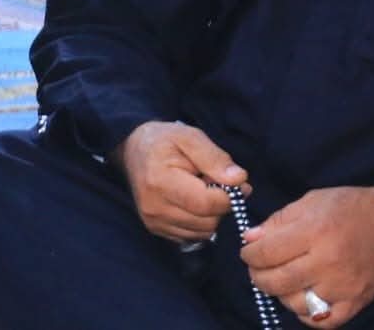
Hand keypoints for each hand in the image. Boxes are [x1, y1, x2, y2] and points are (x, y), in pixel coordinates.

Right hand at [109, 120, 248, 242]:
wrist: (133, 149)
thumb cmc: (164, 140)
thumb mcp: (190, 137)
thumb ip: (215, 158)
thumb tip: (240, 180)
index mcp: (161, 182)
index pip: (207, 203)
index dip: (230, 196)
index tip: (237, 181)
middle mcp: (155, 207)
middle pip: (208, 221)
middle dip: (221, 204)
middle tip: (217, 182)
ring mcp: (154, 222)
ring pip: (203, 232)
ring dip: (212, 214)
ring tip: (203, 190)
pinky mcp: (156, 229)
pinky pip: (193, 236)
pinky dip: (201, 222)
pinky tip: (194, 202)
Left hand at [241, 186, 373, 326]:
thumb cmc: (351, 207)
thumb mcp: (311, 201)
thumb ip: (278, 221)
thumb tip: (251, 239)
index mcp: (315, 231)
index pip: (267, 252)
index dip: (250, 254)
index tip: (248, 251)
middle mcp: (328, 262)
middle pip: (277, 281)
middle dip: (258, 276)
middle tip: (258, 269)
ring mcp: (343, 286)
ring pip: (295, 304)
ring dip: (281, 294)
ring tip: (282, 280)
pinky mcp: (356, 302)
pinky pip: (322, 321)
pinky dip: (306, 315)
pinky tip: (303, 297)